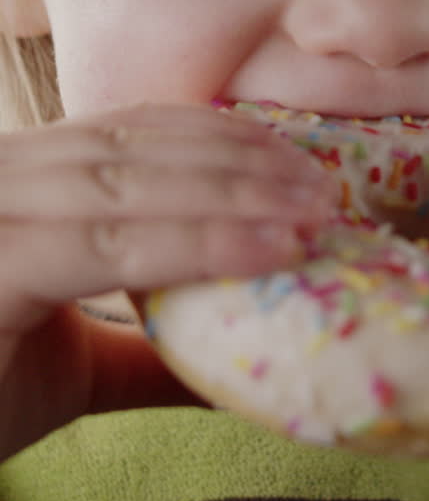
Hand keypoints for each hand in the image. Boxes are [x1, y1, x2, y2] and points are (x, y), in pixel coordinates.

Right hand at [0, 102, 335, 460]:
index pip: (125, 134)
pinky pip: (109, 248)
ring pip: (129, 187)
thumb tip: (247, 366)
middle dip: (238, 163)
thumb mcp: (75, 365)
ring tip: (312, 212)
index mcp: (21, 182)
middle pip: (137, 152)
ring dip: (233, 194)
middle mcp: (3, 179)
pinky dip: (196, 242)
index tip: (292, 157)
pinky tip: (266, 249)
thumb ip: (150, 353)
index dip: (214, 138)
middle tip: (325, 188)